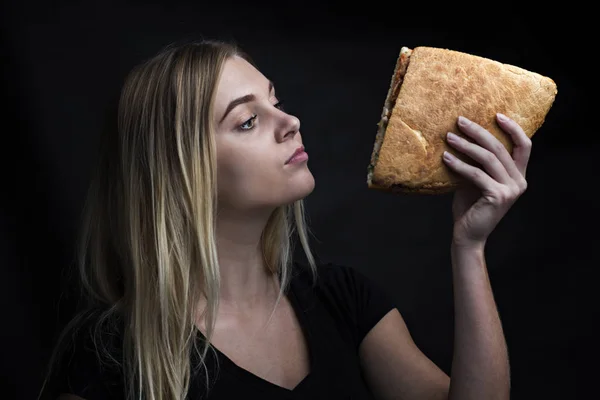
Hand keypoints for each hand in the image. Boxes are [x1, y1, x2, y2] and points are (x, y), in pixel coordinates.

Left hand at [443, 114, 530, 247]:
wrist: (468, 235)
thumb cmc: (470, 206)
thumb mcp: (475, 180)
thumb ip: (477, 163)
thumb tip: (462, 136)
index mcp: (518, 176)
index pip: (525, 146)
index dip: (513, 128)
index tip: (496, 114)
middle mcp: (519, 181)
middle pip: (501, 148)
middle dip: (479, 131)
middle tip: (460, 121)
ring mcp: (511, 189)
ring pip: (488, 158)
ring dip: (466, 145)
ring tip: (449, 137)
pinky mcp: (498, 196)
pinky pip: (476, 174)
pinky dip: (459, 164)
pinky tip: (446, 157)